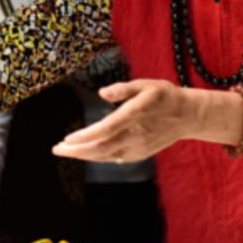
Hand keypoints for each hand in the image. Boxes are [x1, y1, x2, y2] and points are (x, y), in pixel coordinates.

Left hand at [52, 79, 198, 162]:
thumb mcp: (146, 84)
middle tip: (56, 149)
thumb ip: (123, 88)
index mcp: (135, 115)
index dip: (86, 136)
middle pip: (101, 148)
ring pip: (106, 156)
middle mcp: (136, 135)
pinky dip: (98, 156)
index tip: (67, 139)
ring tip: (65, 151)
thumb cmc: (164, 96)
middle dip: (77, 151)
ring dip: (84, 155)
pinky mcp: (140, 153)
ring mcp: (138, 147)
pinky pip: (114, 158)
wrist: (187, 116)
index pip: (106, 129)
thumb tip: (102, 92)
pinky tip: (86, 152)